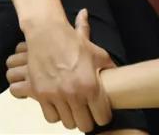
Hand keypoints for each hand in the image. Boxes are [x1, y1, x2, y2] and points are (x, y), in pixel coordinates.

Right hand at [12, 9, 114, 130]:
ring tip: (71, 107)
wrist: (46, 33)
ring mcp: (55, 95)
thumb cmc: (73, 42)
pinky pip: (51, 117)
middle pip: (85, 125)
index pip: (103, 118)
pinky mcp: (40, 94)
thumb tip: (118, 77)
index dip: (102, 115)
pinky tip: (58, 104)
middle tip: (85, 110)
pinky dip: (55, 113)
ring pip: (68, 123)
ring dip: (71, 117)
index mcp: (91, 86)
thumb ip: (110, 69)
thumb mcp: (97, 54)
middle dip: (87, 119)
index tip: (98, 110)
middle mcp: (73, 94)